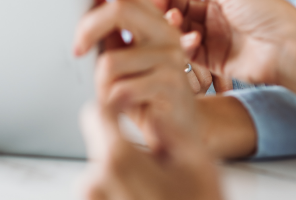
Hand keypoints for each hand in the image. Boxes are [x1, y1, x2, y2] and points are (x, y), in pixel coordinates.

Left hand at [74, 0, 197, 151]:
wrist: (178, 134)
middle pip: (120, 9)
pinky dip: (110, 101)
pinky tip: (119, 108)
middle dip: (88, 27)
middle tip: (76, 49)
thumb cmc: (146, 95)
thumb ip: (110, 31)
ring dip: (99, 84)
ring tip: (108, 95)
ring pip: (112, 59)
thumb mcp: (124, 58)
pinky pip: (122, 88)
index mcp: (154, 21)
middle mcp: (165, 32)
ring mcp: (170, 56)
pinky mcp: (171, 82)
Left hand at [80, 101, 222, 199]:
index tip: (126, 106)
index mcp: (119, 159)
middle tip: (159, 171)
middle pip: (101, 150)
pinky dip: (119, 199)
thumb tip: (153, 114)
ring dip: (121, 182)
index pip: (96, 114)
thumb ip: (171, 129)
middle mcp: (97, 184)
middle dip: (125, 153)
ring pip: (100, 179)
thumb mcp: (199, 162)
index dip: (113, 105)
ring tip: (156, 195)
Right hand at [148, 0, 295, 108]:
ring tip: (175, 22)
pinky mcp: (214, 62)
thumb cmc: (268, 13)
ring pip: (181, 32)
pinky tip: (190, 40)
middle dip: (166, 8)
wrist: (291, 49)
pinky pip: (190, 53)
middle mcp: (214, 16)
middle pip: (179, 11)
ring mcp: (214, 39)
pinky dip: (184, 46)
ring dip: (173, 26)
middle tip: (156, 7)